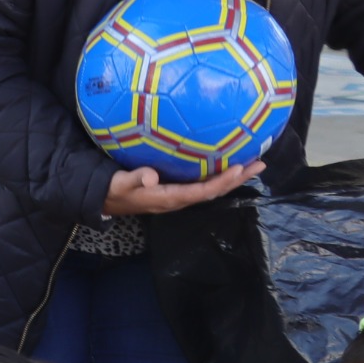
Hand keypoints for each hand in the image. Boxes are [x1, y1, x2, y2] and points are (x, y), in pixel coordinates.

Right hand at [101, 160, 262, 216]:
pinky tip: (226, 164)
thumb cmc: (113, 190)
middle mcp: (179, 198)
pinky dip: (218, 174)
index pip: (202, 191)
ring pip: (211, 187)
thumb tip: (152, 175)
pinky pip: (203, 183)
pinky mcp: (175, 188)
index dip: (222, 181)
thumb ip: (136, 178)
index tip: (239, 168)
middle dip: (237, 178)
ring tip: (251, 163)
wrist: (103, 199)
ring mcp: (178, 195)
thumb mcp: (121, 184)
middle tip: (260, 164)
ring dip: (232, 177)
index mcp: (170, 198)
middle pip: (215, 190)